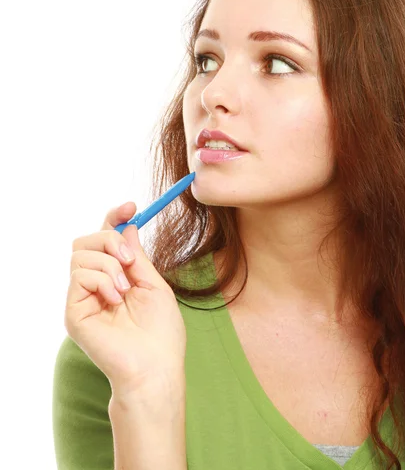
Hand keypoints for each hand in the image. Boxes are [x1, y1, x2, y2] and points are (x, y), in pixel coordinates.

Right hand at [64, 202, 185, 396]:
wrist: (156, 367)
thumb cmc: (161, 332)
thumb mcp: (153, 284)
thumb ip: (137, 256)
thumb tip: (127, 226)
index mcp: (117, 277)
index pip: (106, 239)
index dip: (114, 218)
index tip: (132, 206)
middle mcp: (95, 285)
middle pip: (86, 239)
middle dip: (109, 238)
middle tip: (130, 259)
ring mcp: (82, 298)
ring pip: (81, 253)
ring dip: (110, 263)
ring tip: (126, 288)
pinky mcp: (73, 311)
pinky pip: (80, 275)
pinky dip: (103, 280)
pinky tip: (116, 299)